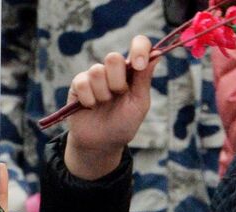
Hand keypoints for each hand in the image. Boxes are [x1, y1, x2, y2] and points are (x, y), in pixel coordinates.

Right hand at [65, 35, 154, 180]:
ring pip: (97, 71)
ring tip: (103, 104)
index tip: (139, 65)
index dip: (139, 49)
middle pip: (113, 58)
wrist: (101, 144)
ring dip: (102, 93)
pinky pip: (82, 82)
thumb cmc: (123, 124)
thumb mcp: (139, 104)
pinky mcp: (78, 86)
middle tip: (118, 95)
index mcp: (132, 71)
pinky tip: (90, 107)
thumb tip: (157, 52)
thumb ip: (144, 79)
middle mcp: (113, 70)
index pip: (138, 44)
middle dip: (117, 81)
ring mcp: (94, 77)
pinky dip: (88, 98)